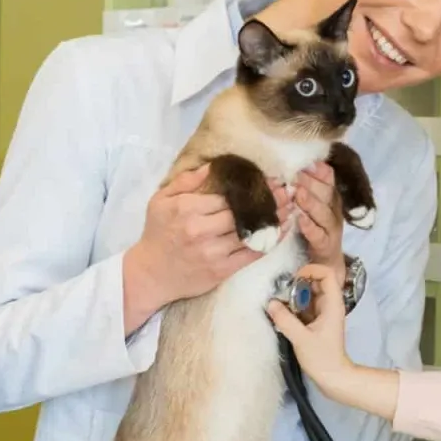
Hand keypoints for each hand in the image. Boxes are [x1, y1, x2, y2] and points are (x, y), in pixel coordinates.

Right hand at [124, 164, 295, 325]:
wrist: (150, 274)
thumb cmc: (157, 234)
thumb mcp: (160, 200)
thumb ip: (186, 181)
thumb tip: (214, 166)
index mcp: (187, 209)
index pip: (227, 194)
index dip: (251, 186)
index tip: (270, 179)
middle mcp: (201, 230)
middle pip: (243, 211)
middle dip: (268, 200)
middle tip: (287, 190)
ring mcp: (213, 252)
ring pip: (251, 232)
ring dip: (274, 219)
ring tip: (290, 207)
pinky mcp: (221, 271)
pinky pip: (251, 254)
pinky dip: (269, 242)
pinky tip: (280, 231)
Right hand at [264, 261, 353, 383]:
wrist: (333, 377)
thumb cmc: (322, 358)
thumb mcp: (301, 338)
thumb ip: (285, 320)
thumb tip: (270, 303)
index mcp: (332, 304)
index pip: (327, 274)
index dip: (311, 270)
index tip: (293, 279)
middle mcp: (329, 305)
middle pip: (316, 282)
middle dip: (298, 283)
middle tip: (281, 292)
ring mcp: (323, 313)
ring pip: (308, 294)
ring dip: (293, 296)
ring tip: (279, 303)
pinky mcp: (316, 322)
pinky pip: (304, 306)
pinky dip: (293, 306)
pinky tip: (282, 314)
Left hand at [293, 160, 344, 264]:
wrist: (326, 261)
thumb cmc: (313, 226)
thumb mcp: (310, 204)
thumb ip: (302, 187)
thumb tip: (283, 168)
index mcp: (330, 196)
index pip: (328, 177)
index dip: (317, 168)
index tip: (303, 161)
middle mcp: (333, 209)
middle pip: (326, 192)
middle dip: (311, 182)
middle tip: (295, 173)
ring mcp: (331, 228)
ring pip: (324, 213)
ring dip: (311, 202)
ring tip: (298, 194)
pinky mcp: (325, 245)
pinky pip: (318, 235)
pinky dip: (310, 227)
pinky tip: (301, 220)